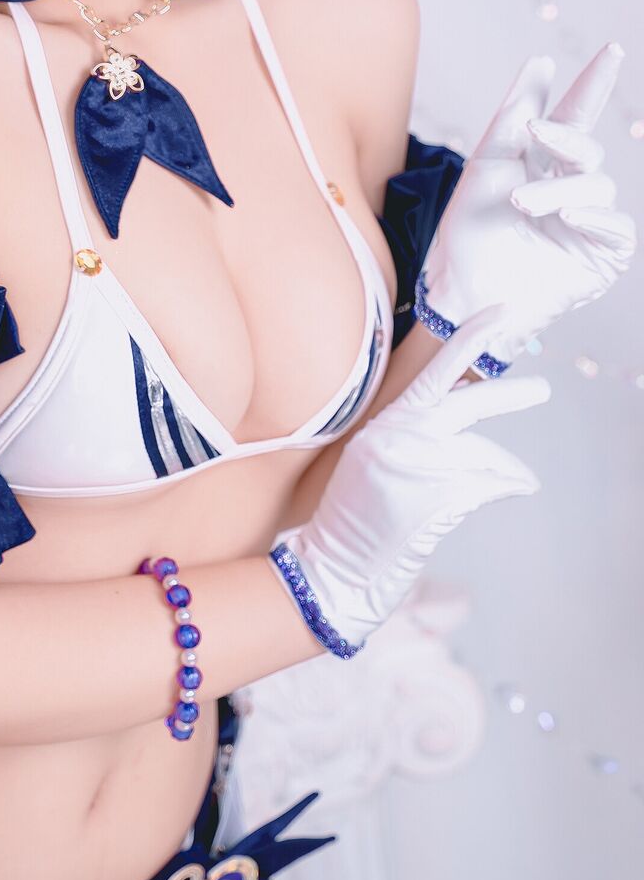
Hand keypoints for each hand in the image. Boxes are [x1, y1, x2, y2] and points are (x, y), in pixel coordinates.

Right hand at [269, 306, 548, 655]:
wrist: (336, 565)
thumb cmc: (355, 520)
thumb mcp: (376, 462)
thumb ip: (415, 438)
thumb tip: (472, 438)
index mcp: (385, 423)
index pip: (432, 372)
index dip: (469, 339)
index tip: (498, 313)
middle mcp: (401, 436)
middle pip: (469, 403)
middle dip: (511, 394)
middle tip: (543, 388)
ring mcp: (420, 464)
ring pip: (486, 455)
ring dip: (503, 470)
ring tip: (513, 480)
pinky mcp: (439, 495)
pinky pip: (492, 483)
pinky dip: (510, 484)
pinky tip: (518, 488)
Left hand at [419, 44, 635, 370]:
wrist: (461, 291)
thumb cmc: (468, 231)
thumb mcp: (486, 164)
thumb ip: (514, 114)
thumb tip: (541, 62)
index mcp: (542, 164)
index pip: (574, 116)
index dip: (593, 84)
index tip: (612, 50)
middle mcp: (570, 190)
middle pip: (587, 149)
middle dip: (565, 138)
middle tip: (535, 132)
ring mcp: (587, 224)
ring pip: (596, 188)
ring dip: (560, 189)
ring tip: (522, 203)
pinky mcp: (600, 258)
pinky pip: (616, 229)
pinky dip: (593, 218)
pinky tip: (569, 217)